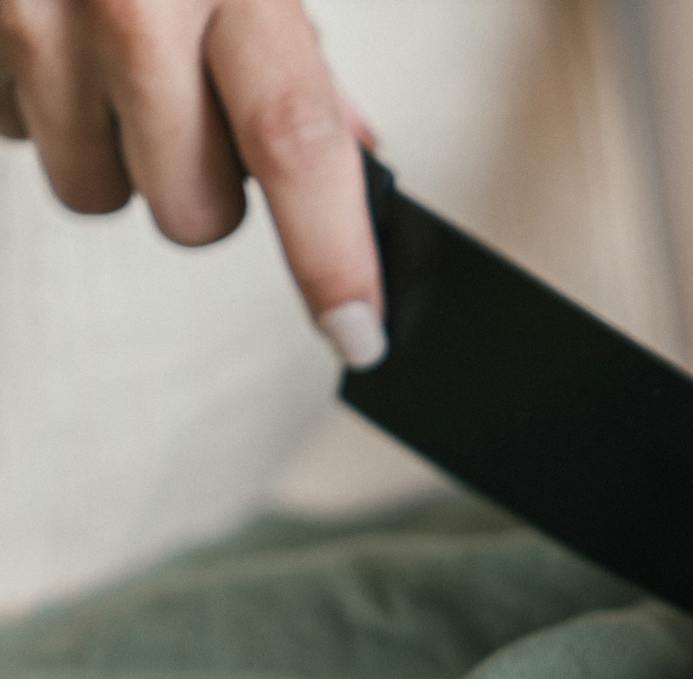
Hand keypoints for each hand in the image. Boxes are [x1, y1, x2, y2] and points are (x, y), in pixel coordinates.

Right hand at [0, 0, 385, 365]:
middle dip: (203, 184)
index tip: (360, 334)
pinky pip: (8, 137)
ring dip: (109, 148)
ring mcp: (24, 16)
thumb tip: (358, 152)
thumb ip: (295, 44)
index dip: (332, 256)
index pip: (299, 143)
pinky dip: (31, 104)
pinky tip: (40, 33)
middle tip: (189, 109)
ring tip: (101, 55)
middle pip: (193, 208)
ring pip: (95, 192)